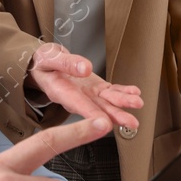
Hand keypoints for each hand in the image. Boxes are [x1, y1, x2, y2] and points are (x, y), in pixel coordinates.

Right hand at [27, 42, 143, 129]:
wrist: (43, 65)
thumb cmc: (43, 63)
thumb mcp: (49, 58)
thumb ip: (66, 63)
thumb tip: (85, 68)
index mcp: (60, 91)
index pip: (77, 104)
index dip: (91, 113)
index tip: (105, 121)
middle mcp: (76, 97)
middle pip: (97, 108)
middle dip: (115, 115)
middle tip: (130, 122)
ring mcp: (87, 94)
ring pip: (106, 101)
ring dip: (123, 103)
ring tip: (138, 103)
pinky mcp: (95, 88)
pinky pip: (110, 92)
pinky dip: (123, 92)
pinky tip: (135, 92)